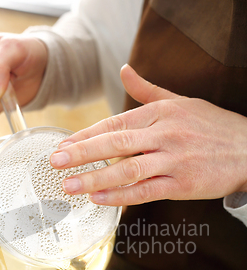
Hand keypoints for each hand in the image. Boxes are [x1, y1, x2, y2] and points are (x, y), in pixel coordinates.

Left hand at [50, 64, 246, 205]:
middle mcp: (165, 134)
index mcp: (161, 113)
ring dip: (96, 178)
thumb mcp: (181, 101)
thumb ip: (148, 90)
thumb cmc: (212, 126)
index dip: (87, 135)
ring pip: (128, 170)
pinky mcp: (183, 184)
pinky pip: (146, 191)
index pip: (115, 123)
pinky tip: (99, 199)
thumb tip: (124, 70)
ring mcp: (174, 160)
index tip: (64, 145)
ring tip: (70, 185)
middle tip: (56, 162)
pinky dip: (121, 196)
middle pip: (116, 143)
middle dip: (82, 153)